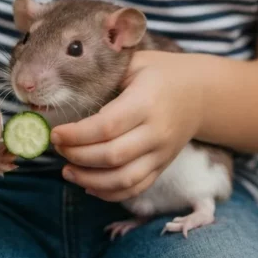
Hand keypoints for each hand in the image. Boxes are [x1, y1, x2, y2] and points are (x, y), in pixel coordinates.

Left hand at [50, 51, 202, 201]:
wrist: (201, 94)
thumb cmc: (160, 74)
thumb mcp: (135, 64)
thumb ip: (106, 76)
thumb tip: (63, 91)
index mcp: (147, 102)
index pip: (107, 126)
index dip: (76, 135)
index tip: (55, 133)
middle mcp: (157, 132)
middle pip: (112, 156)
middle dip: (77, 156)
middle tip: (58, 147)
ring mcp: (161, 153)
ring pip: (124, 179)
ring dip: (89, 180)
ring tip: (67, 171)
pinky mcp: (162, 167)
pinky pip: (135, 188)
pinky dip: (109, 193)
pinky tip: (88, 184)